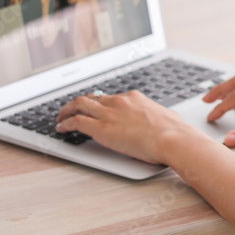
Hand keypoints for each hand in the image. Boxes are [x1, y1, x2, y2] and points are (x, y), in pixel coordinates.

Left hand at [55, 90, 192, 163]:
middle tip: (73, 109)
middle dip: (80, 103)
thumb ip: (161, 117)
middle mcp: (119, 102)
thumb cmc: (173, 131)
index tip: (97, 109)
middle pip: (93, 97)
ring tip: (60, 117)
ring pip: (79, 105)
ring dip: (67, 110)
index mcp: (135, 98)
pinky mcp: (100, 128)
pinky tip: (60, 128)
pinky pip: (76, 122)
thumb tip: (167, 120)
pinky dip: (65, 123)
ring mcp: (108, 114)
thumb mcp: (168, 117)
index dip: (101, 103)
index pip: (111, 97)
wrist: (171, 137)